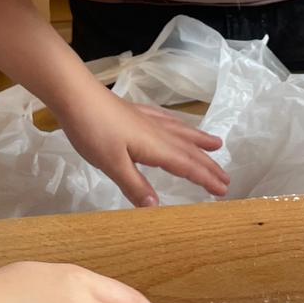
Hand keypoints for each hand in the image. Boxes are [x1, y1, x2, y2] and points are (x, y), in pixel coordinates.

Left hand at [57, 84, 229, 206]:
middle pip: (188, 150)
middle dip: (208, 165)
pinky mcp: (135, 112)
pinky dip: (179, 126)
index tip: (223, 190)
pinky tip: (177, 125)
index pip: (186, 165)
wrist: (76, 95)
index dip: (205, 178)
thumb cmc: (93, 131)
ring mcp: (147, 119)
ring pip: (180, 132)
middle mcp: (157, 132)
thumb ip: (135, 185)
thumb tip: (157, 207)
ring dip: (199, 141)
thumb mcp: (113, 164)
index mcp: (155, 147)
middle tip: (227, 178)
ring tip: (216, 144)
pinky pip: (167, 121)